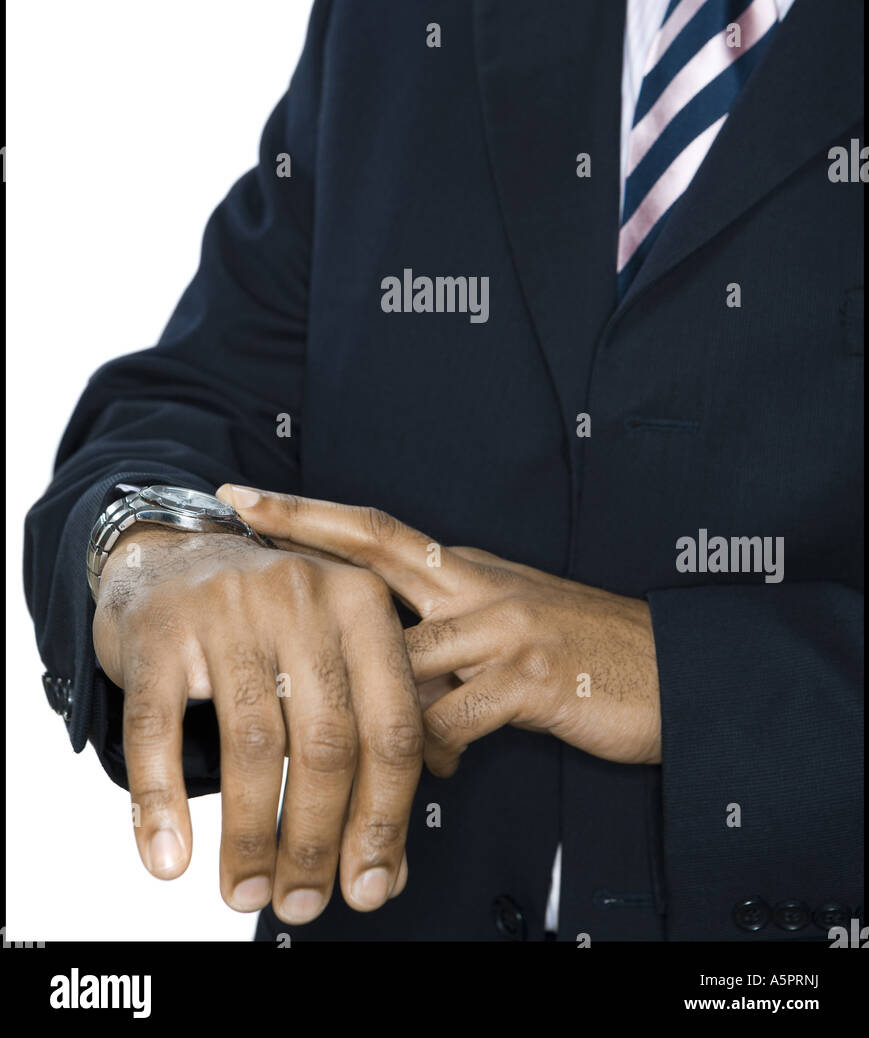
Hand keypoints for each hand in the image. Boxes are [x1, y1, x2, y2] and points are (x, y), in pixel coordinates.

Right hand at [92, 519, 421, 922]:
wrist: (172, 548)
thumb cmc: (267, 621)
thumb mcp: (332, 659)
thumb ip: (365, 750)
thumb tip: (383, 872)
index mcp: (363, 604)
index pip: (392, 727)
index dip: (384, 818)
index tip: (369, 885)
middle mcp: (302, 597)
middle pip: (327, 742)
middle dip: (317, 839)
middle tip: (303, 902)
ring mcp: (228, 609)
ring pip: (251, 743)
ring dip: (250, 835)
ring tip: (246, 894)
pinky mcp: (158, 630)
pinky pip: (159, 730)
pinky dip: (162, 803)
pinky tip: (168, 859)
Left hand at [220, 487, 661, 775]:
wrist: (675, 673)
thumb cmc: (583, 653)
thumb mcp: (507, 624)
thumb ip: (444, 631)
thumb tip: (378, 658)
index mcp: (467, 570)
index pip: (375, 532)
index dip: (311, 513)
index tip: (249, 495)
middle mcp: (477, 585)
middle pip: (375, 551)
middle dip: (303, 531)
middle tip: (242, 512)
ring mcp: (503, 627)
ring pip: (400, 657)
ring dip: (370, 707)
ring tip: (372, 755)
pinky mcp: (530, 679)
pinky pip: (446, 720)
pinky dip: (430, 753)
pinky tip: (444, 770)